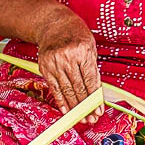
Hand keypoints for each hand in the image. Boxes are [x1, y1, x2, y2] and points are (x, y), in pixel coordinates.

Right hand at [35, 8, 100, 122]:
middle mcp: (68, 57)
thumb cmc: (76, 35)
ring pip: (66, 90)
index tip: (98, 111)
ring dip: (74, 108)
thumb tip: (96, 93)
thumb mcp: (90, 47)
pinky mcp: (45, 67)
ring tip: (81, 119)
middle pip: (78, 88)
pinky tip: (66, 111)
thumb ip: (92, 68)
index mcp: (83, 51)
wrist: (53, 24)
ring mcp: (55, 63)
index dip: (95, 98)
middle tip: (91, 119)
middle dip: (85, 107)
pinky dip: (61, 101)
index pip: (90, 80)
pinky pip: (54, 88)